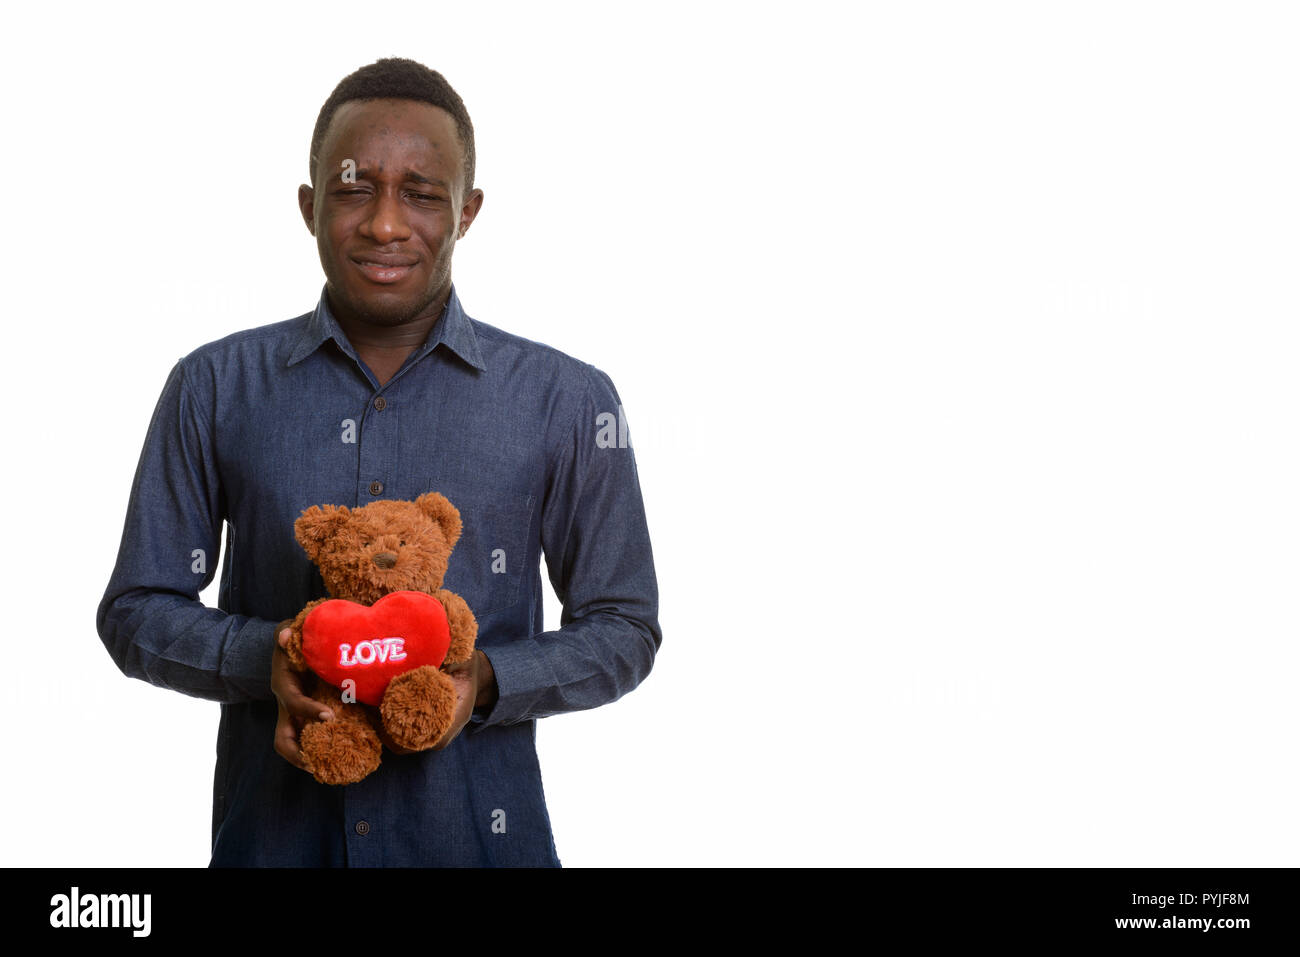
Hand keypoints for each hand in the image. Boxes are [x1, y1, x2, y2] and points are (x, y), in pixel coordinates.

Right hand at [271, 620, 333, 770]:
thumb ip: (287, 634)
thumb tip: (285, 635)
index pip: (292, 703)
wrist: (292, 650)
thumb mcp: (289, 635)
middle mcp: (287, 706)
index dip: (308, 710)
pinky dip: (323, 751)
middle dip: (297, 755)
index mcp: (284, 686)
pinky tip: (346, 757)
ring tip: (333, 770)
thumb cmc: (294, 642)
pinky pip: (311, 741)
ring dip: (310, 759)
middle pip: (283, 740)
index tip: (329, 716)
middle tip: (318, 764)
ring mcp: (296, 717)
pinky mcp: (308, 720)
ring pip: (295, 746)